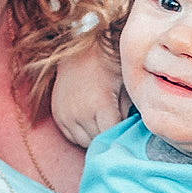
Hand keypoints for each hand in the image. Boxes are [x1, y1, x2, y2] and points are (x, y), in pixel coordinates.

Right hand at [50, 33, 126, 147]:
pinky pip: (71, 136)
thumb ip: (130, 111)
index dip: (120, 135)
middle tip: (116, 126)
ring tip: (102, 123)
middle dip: (108, 136)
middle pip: (98, 141)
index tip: (127, 131)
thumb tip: (134, 131)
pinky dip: (81, 133)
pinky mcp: (57, 115)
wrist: (80, 50)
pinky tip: (90, 121)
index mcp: (100, 105)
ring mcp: (66, 115)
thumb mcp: (125, 84)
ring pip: (84, 142)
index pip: (112, 136)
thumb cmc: (108, 65)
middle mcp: (80, 113)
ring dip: (94, 137)